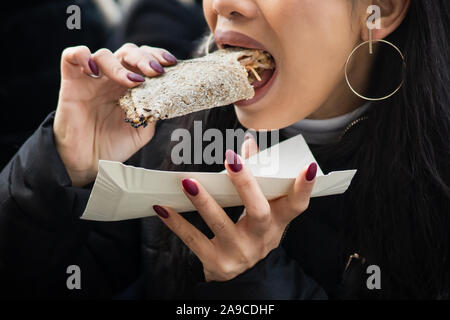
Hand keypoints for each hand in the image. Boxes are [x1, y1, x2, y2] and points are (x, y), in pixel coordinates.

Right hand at [54, 43, 177, 186]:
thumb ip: (153, 112)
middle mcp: (111, 79)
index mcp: (129, 87)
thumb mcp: (142, 130)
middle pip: (127, 52)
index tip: (172, 64)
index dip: (157, 56)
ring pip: (104, 54)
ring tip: (133, 82)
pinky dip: (82, 55)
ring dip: (121, 65)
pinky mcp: (71, 83)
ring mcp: (91, 80)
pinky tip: (94, 69)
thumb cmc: (113, 146)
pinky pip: (71, 56)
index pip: (143, 60)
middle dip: (144, 58)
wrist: (88, 163)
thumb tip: (166, 98)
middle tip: (156, 71)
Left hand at [153, 135, 317, 281]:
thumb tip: (248, 143)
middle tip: (232, 161)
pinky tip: (163, 207)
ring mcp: (240, 253)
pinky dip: (178, 224)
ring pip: (222, 225)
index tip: (307, 167)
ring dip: (205, 202)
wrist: (237, 275)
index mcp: (277, 222)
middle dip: (246, 185)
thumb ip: (255, 177)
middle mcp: (262, 239)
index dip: (303, 188)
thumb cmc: (250, 232)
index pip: (297, 206)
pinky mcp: (217, 264)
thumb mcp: (260, 211)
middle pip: (259, 212)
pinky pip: (195, 241)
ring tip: (188, 182)